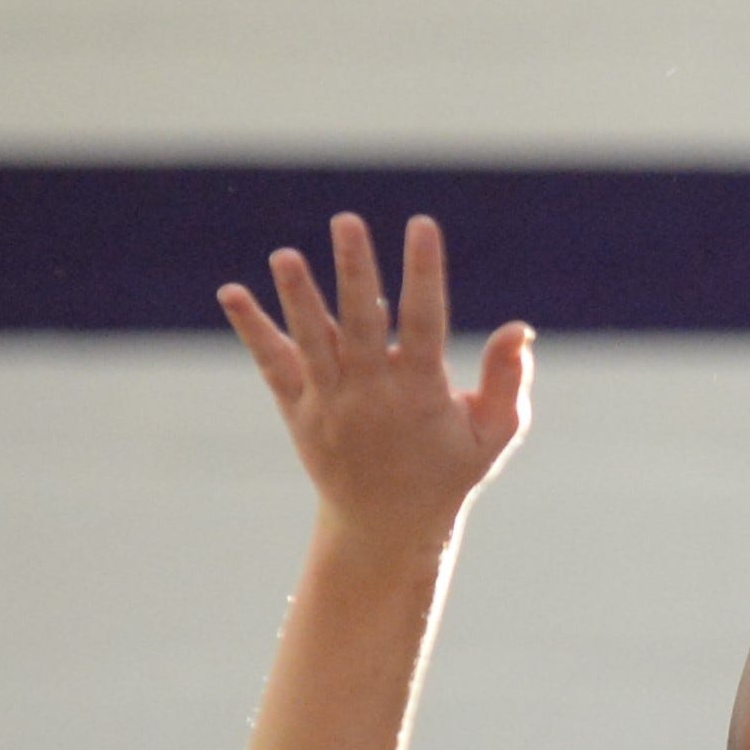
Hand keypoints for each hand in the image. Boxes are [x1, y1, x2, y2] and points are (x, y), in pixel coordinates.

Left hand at [217, 215, 533, 552]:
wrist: (386, 527)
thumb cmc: (448, 472)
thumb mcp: (493, 434)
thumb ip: (507, 381)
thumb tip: (519, 329)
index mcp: (421, 394)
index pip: (425, 322)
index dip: (424, 272)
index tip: (423, 225)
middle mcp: (372, 396)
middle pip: (360, 324)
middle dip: (355, 271)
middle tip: (348, 221)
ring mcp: (331, 403)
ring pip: (312, 341)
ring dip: (298, 297)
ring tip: (285, 256)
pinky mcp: (300, 411)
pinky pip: (273, 365)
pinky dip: (252, 330)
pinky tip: (231, 293)